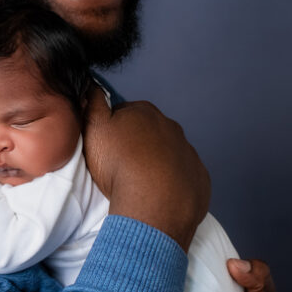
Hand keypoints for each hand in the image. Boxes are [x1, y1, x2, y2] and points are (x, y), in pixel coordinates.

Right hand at [82, 87, 208, 250]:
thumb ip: (93, 102)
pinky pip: (184, 176)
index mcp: (145, 112)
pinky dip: (173, 183)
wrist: (152, 206)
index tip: (106, 147)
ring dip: (157, 164)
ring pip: (169, 154)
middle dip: (138, 145)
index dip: (113, 129)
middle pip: (150, 132)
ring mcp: (188, 152)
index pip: (125, 112)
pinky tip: (159, 195)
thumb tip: (92, 85)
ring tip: (140, 184)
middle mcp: (171, 127)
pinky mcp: (199, 177)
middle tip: (121, 167)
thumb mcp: (94, 128)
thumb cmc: (118, 165)